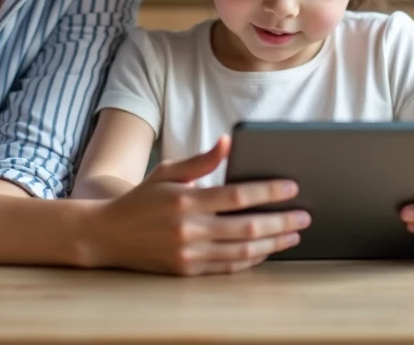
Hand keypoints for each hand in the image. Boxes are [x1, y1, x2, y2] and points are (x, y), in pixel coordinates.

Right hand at [85, 136, 310, 275]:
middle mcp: (189, 229)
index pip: (237, 196)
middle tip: (304, 215)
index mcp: (186, 200)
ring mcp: (188, 253)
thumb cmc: (142, 198)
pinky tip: (267, 250)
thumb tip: (228, 142)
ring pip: (242, 252)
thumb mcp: (167, 171)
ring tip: (294, 234)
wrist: (108, 235)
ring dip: (272, 243)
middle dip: (280, 221)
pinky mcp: (187, 271)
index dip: (268, 193)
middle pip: (246, 227)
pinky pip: (227, 267)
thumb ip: (201, 159)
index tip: (292, 188)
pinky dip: (251, 259)